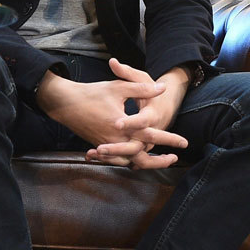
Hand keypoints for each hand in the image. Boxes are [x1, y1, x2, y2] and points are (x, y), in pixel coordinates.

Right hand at [37, 69, 184, 168]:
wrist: (64, 103)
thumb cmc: (93, 93)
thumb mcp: (120, 87)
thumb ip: (143, 89)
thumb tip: (163, 88)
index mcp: (123, 127)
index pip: (152, 135)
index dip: (170, 139)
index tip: (185, 143)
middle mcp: (115, 140)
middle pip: (141, 158)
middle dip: (159, 160)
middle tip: (174, 158)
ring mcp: (106, 146)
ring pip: (129, 161)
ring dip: (145, 162)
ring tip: (160, 160)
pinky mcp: (99, 146)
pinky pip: (117, 159)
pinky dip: (129, 160)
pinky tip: (138, 157)